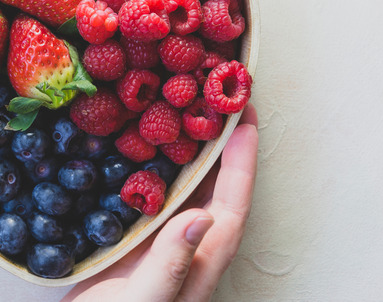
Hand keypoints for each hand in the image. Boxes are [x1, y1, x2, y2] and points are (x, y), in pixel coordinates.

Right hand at [62, 103, 258, 301]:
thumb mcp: (144, 300)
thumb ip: (173, 265)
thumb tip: (203, 217)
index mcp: (199, 261)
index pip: (231, 204)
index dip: (242, 162)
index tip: (245, 119)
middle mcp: (187, 249)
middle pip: (217, 190)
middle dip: (225, 147)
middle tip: (222, 101)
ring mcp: (162, 246)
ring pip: (188, 191)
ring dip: (194, 154)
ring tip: (190, 114)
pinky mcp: (136, 245)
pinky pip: (155, 198)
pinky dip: (156, 170)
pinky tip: (143, 152)